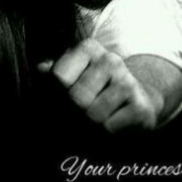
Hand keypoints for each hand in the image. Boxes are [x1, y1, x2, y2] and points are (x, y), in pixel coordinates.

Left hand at [37, 39, 164, 132]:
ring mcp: (128, 82)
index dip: (53, 96)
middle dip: (71, 113)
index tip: (55, 103)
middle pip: (77, 98)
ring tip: (90, 121)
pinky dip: (104, 133)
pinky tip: (108, 126)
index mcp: (88, 48)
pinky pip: (110, 127)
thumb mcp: (72, 73)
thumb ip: (52, 71)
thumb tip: (40, 68)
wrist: (134, 98)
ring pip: (93, 114)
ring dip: (88, 125)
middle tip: (72, 118)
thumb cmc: (93, 85)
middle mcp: (110, 60)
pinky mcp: (141, 106)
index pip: (59, 76)